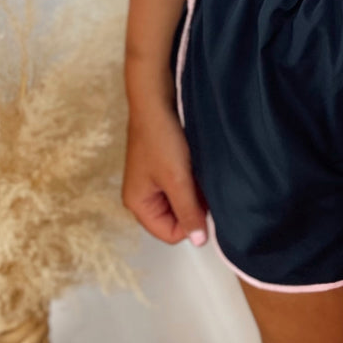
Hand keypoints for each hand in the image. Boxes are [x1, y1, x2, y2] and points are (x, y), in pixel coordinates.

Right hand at [122, 96, 209, 246]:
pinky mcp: (161, 168)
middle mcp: (142, 196)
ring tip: (199, 172)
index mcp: (138, 204)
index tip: (205, 203)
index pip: (170, 234)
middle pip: (174, 219)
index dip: (191, 222)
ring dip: (193, 191)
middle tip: (202, 184)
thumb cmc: (161, 138)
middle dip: (192, 206)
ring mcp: (151, 182)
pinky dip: (191, 179)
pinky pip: (180, 185)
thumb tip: (199, 241)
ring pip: (180, 201)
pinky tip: (197, 165)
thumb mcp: (177, 179)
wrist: (156, 101)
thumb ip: (188, 211)